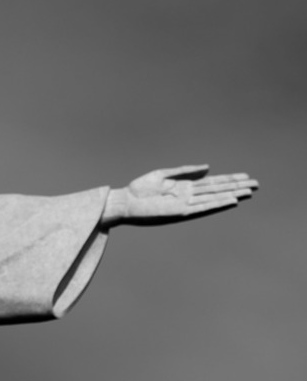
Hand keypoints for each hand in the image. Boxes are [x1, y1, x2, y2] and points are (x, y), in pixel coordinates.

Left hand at [103, 165, 256, 227]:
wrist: (124, 202)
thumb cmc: (140, 189)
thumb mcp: (164, 175)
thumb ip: (186, 171)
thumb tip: (208, 167)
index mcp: (185, 188)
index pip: (212, 183)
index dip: (229, 180)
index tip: (245, 176)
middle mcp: (188, 197)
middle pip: (217, 190)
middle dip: (236, 187)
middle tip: (256, 184)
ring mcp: (185, 205)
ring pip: (214, 199)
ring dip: (231, 195)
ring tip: (248, 192)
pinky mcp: (179, 212)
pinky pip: (202, 208)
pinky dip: (216, 204)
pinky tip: (229, 200)